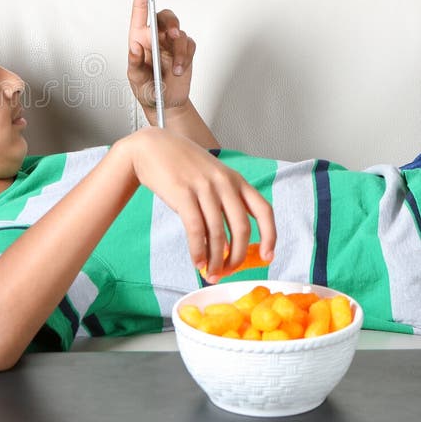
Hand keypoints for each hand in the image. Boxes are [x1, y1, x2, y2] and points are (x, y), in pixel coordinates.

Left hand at [127, 0, 195, 119]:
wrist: (165, 103)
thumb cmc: (146, 89)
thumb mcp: (136, 79)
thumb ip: (134, 64)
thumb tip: (133, 47)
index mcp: (138, 38)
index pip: (140, 10)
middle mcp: (155, 37)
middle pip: (164, 17)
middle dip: (170, 23)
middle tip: (172, 35)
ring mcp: (171, 43)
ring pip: (180, 33)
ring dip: (179, 50)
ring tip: (176, 67)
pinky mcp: (185, 51)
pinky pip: (189, 46)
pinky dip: (186, 58)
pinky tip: (180, 70)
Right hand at [129, 127, 275, 281]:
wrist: (151, 147)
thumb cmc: (182, 166)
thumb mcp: (212, 175)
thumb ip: (225, 200)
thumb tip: (230, 243)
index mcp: (236, 179)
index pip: (264, 210)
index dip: (270, 236)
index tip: (268, 257)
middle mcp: (224, 183)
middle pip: (242, 228)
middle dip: (238, 257)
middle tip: (229, 272)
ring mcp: (204, 187)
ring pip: (218, 233)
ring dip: (216, 259)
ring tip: (211, 273)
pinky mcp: (183, 193)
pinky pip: (196, 229)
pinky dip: (198, 250)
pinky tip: (197, 262)